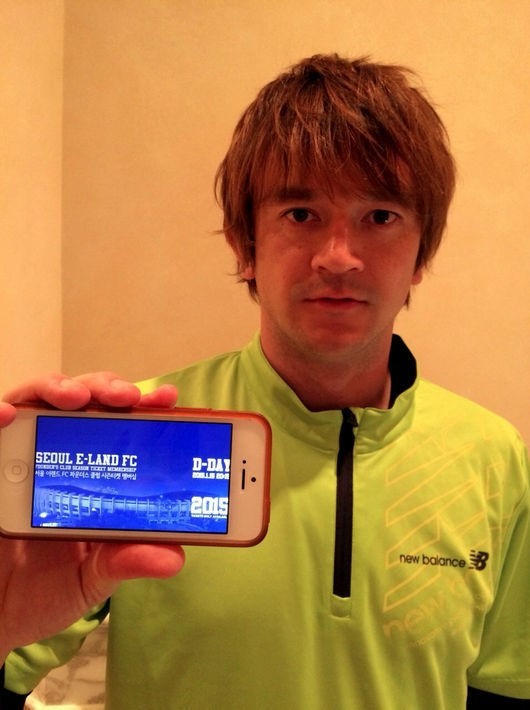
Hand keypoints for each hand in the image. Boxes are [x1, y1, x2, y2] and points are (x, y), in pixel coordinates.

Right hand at [0, 372, 182, 661]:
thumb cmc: (44, 593)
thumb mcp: (93, 578)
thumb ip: (126, 561)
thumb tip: (173, 557)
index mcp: (93, 477)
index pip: (119, 425)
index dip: (142, 406)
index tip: (166, 399)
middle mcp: (57, 458)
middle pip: (82, 401)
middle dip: (105, 388)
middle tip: (125, 397)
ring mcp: (19, 459)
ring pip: (37, 401)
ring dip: (56, 388)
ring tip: (73, 397)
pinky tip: (8, 414)